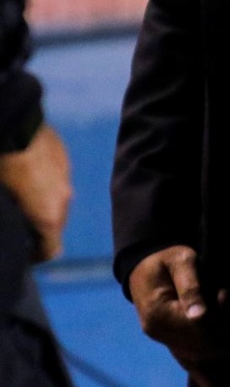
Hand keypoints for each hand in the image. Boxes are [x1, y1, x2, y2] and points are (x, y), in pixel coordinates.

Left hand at [0, 123, 71, 260]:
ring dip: (44, 202)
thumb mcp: (2, 204)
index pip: (51, 250)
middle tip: (19, 222)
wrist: (17, 130)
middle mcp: (63, 200)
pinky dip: (46, 182)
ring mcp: (66, 176)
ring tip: (23, 194)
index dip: (36, 256)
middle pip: (56, 225)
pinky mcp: (64, 157)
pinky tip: (28, 173)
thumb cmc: (3, 171)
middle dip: (40, 228)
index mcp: (48, 216)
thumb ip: (10, 219)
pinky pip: (57, 179)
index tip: (23, 254)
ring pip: (58, 200)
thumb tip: (9, 223)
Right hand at [128, 245, 226, 386]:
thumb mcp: (181, 261)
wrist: (146, 263)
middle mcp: (158, 333)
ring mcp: (162, 339)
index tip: (228, 298)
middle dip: (223, 331)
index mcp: (159, 314)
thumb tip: (200, 316)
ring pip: (195, 354)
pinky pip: (185, 360)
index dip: (218, 319)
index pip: (196, 329)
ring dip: (219, 344)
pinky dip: (200, 373)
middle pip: (198, 345)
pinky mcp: (168, 340)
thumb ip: (191, 287)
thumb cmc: (168, 257)